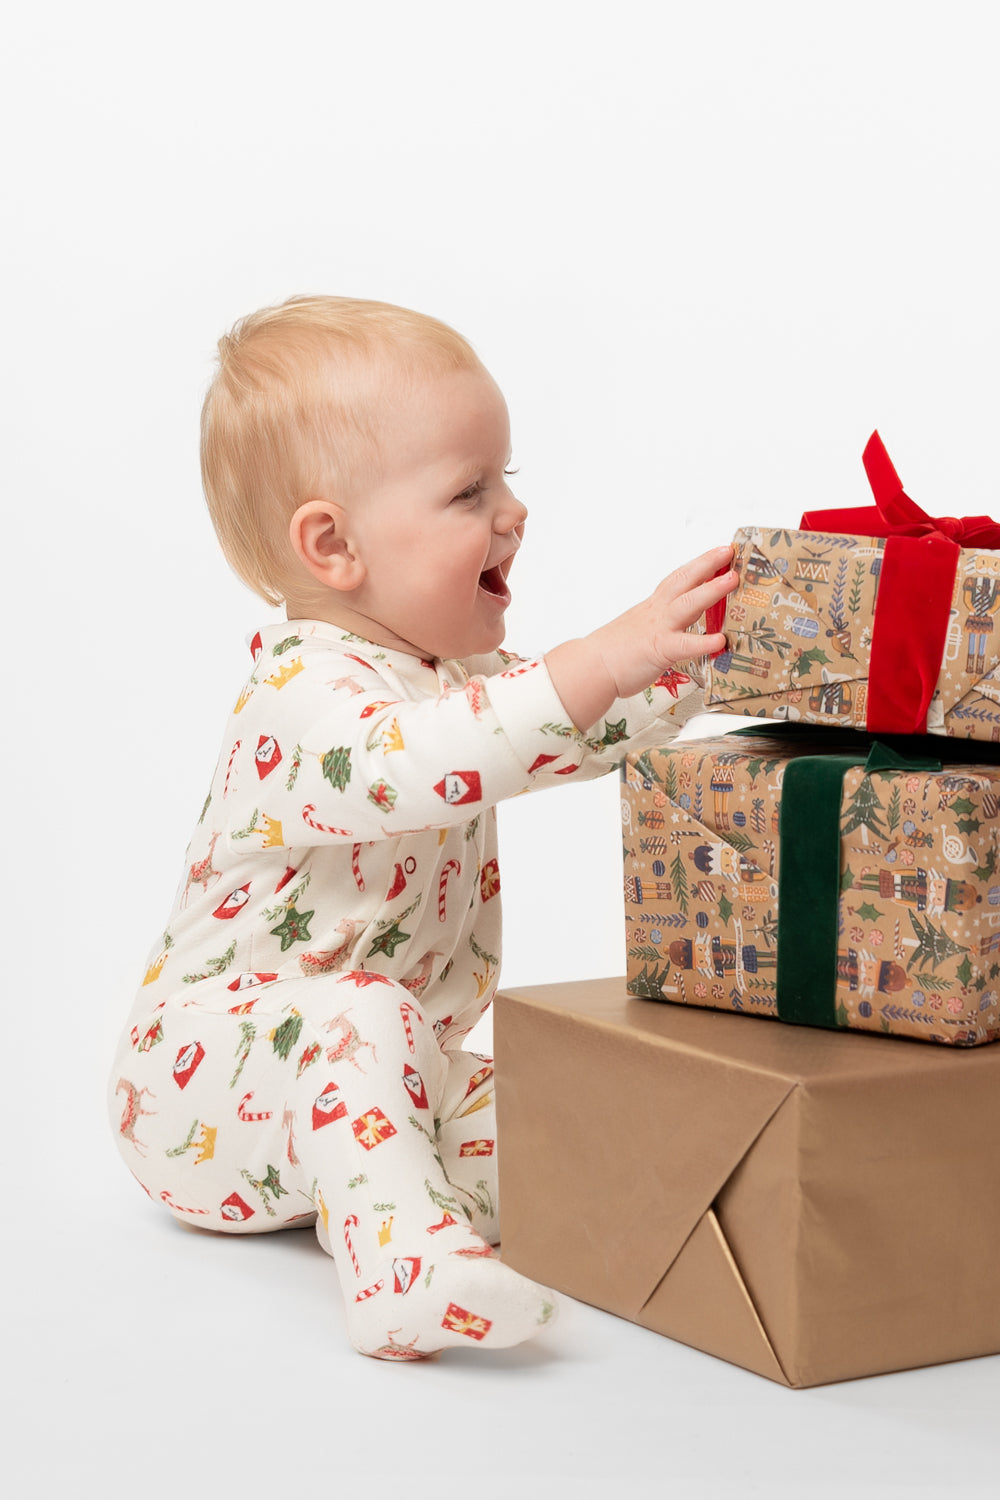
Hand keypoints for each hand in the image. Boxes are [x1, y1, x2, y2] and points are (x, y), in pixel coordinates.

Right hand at [545, 545, 736, 731]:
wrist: (589, 667)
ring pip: (688, 604)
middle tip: (729, 551)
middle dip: (708, 563)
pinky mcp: (658, 650)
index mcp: (653, 607)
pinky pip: (684, 644)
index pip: (678, 579)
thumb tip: (675, 628)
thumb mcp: (639, 630)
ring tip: (733, 579)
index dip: (698, 564)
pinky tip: (721, 640)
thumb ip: (659, 626)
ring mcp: (658, 629)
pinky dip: (703, 642)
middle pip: (684, 580)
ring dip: (711, 590)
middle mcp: (657, 612)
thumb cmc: (612, 653)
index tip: (718, 553)